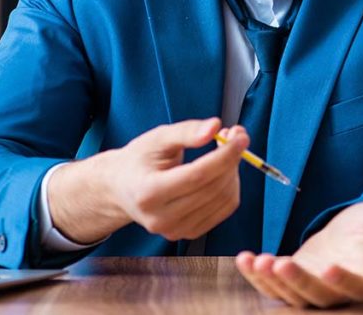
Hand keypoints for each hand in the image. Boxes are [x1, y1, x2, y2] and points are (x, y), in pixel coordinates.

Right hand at [48, 117, 247, 243]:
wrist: (122, 188)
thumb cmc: (140, 159)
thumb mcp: (158, 138)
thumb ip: (186, 131)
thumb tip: (215, 127)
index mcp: (148, 193)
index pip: (197, 176)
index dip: (224, 155)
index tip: (240, 136)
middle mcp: (160, 219)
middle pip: (212, 188)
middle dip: (232, 159)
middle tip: (236, 136)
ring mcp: (175, 231)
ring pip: (223, 199)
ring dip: (233, 171)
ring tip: (226, 150)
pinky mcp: (188, 234)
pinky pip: (224, 209)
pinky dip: (231, 186)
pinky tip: (222, 170)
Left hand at [235, 202, 362, 307]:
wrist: (354, 233)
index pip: (352, 287)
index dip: (340, 280)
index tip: (328, 266)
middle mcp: (335, 292)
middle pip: (315, 295)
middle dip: (295, 282)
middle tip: (278, 264)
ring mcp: (311, 289)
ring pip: (289, 294)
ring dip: (270, 281)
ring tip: (255, 261)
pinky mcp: (292, 281)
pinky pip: (272, 284)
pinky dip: (256, 275)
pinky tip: (243, 258)